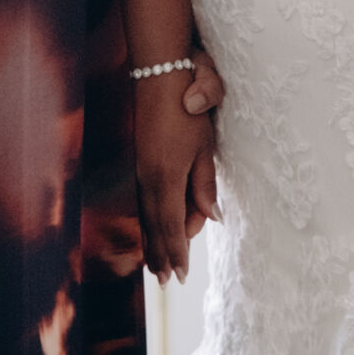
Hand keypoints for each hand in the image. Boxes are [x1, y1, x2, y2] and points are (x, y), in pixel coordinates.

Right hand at [134, 53, 222, 283]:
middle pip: (156, 224)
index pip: (172, 224)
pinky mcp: (142, 161)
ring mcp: (142, 169)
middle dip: (162, 254)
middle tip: (167, 282)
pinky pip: (144, 200)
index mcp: (167, 176)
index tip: (181, 276)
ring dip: (152, 240)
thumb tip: (211, 218)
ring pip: (147, 213)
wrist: (161, 72)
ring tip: (155, 265)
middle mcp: (149, 177)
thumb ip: (205, 183)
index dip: (177, 251)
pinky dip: (148, 220)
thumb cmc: (190, 105)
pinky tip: (150, 227)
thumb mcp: (205, 144)